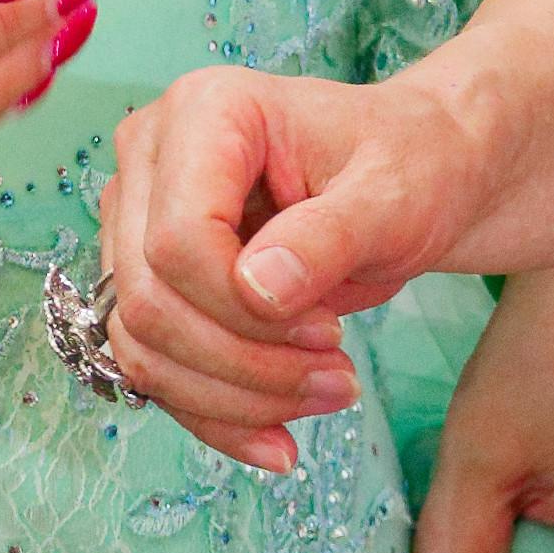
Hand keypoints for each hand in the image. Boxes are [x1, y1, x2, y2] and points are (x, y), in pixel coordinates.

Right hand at [98, 64, 489, 473]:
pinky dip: (214, 414)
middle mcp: (150, 157)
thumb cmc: (410, 167)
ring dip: (231, 398)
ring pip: (139, 343)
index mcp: (205, 112)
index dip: (242, 310)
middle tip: (339, 378)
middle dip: (243, 364)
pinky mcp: (148, 274)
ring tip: (327, 394)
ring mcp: (138, 218)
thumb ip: (328, 236)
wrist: (415, 177)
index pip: (179, 239)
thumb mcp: (394, 195)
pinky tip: (279, 441)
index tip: (329, 329)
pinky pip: (153, 366)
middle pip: (150, 298)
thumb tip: (258, 291)